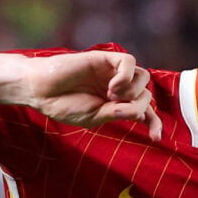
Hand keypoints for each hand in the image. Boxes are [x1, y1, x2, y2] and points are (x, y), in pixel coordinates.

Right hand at [16, 50, 158, 135]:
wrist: (41, 90)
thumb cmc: (63, 104)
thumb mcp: (96, 117)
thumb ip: (119, 113)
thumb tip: (140, 110)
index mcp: (115, 104)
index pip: (144, 111)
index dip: (154, 123)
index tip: (156, 139)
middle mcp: (118, 87)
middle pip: (146, 93)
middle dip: (138, 105)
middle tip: (115, 108)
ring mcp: (112, 72)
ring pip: (144, 77)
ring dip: (132, 91)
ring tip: (111, 95)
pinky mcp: (105, 58)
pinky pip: (129, 62)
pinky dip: (126, 77)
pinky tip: (111, 86)